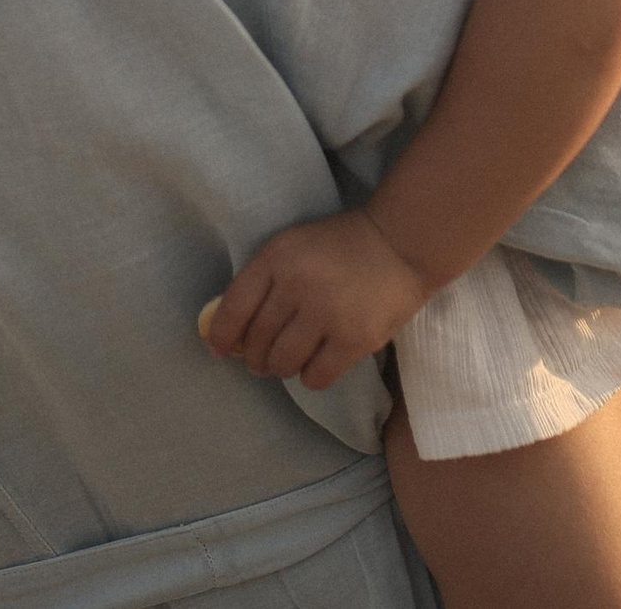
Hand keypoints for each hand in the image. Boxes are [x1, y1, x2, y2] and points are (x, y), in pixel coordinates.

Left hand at [198, 208, 434, 390]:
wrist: (399, 243)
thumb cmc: (340, 245)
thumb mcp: (292, 247)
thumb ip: (264, 281)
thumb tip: (232, 329)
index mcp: (276, 259)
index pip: (233, 308)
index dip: (221, 336)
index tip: (220, 350)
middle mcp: (296, 286)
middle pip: (257, 341)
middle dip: (256, 356)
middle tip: (264, 359)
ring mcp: (325, 314)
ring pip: (283, 363)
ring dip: (282, 368)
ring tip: (291, 360)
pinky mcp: (353, 339)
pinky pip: (316, 377)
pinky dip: (311, 377)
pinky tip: (318, 364)